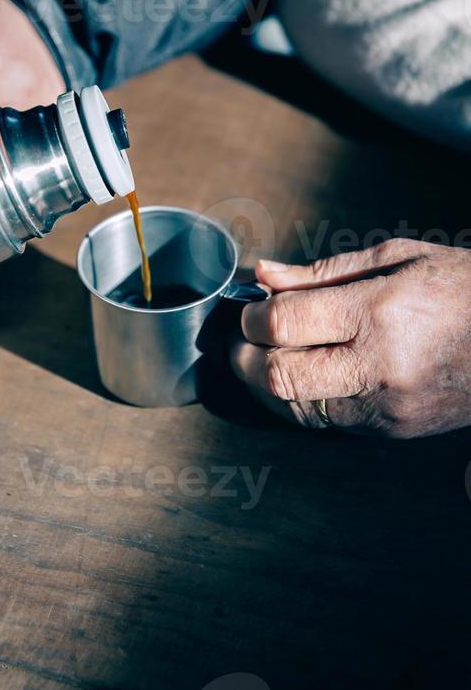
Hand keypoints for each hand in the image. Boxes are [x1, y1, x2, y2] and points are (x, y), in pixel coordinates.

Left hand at [231, 239, 470, 437]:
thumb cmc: (460, 287)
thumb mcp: (396, 258)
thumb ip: (321, 273)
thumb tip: (264, 274)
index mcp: (379, 313)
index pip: (284, 324)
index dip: (251, 317)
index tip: (249, 309)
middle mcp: (380, 366)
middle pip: (280, 377)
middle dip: (245, 359)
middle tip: (240, 342)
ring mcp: (387, 406)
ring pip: (297, 410)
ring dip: (267, 386)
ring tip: (264, 359)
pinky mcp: (394, 431)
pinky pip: (328, 423)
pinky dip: (303, 401)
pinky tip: (303, 377)